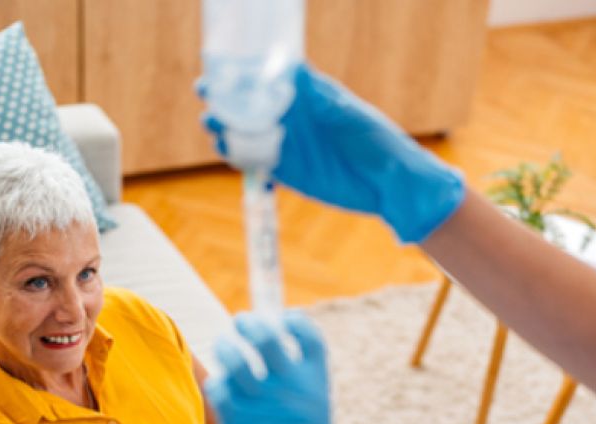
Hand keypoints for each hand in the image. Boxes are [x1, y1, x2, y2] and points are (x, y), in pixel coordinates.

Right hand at [200, 64, 465, 243]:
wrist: (389, 184)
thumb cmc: (375, 140)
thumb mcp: (348, 113)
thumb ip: (319, 95)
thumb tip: (292, 68)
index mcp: (305, 96)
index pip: (265, 78)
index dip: (240, 71)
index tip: (220, 67)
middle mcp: (291, 117)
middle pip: (247, 104)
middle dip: (223, 98)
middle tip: (206, 94)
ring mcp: (286, 144)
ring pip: (245, 133)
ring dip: (225, 127)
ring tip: (212, 123)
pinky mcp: (286, 171)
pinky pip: (254, 161)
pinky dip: (238, 156)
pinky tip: (227, 150)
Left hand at [204, 312, 362, 423]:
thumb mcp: (313, 412)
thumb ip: (295, 381)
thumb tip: (265, 344)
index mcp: (317, 384)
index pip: (307, 336)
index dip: (292, 321)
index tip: (282, 318)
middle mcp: (292, 390)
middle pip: (266, 337)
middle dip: (249, 324)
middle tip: (240, 324)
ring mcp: (265, 406)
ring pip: (235, 359)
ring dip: (226, 346)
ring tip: (225, 346)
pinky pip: (219, 390)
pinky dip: (218, 386)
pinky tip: (224, 392)